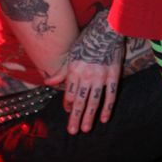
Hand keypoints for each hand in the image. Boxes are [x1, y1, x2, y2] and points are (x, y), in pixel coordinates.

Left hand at [61, 11, 124, 133]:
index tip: (67, 112)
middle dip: (75, 117)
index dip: (67, 104)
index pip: (69, 93)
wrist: (107, 30)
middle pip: (79, 100)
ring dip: (89, 116)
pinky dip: (107, 107)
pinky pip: (110, 95)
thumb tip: (48, 82)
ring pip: (94, 101)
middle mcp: (86, 75)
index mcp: (74, 70)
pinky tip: (104, 118)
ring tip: (85, 128)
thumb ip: (61, 71)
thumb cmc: (87, 41)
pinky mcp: (113, 76)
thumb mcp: (71, 54)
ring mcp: (100, 77)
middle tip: (72, 131)